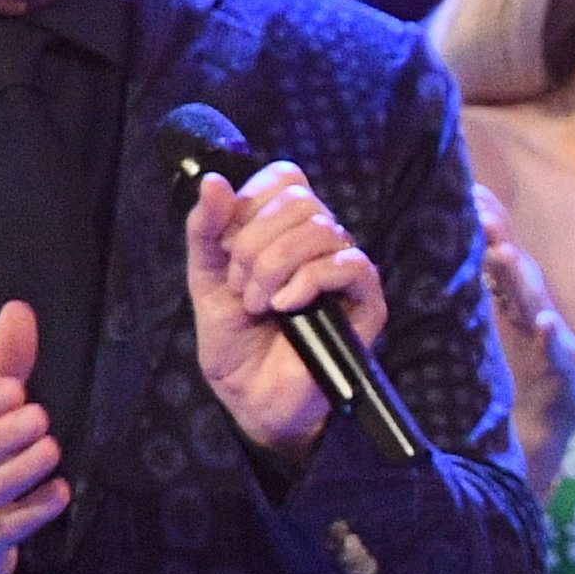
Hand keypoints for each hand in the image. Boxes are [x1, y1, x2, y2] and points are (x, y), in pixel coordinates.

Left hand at [184, 159, 390, 459]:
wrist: (250, 395)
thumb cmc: (233, 338)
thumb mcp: (206, 277)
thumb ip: (206, 229)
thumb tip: (213, 181)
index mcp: (286, 228)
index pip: (286, 178)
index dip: (253, 202)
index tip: (228, 246)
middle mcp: (322, 242)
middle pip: (301, 201)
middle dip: (256, 243)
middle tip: (240, 286)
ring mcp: (347, 270)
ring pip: (322, 230)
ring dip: (276, 266)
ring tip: (259, 303)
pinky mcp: (368, 302)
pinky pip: (347, 265)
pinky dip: (308, 281)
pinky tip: (286, 307)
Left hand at [468, 180, 574, 492]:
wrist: (530, 451)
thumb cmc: (500, 394)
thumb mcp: (475, 347)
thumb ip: (460, 306)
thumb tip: (415, 262)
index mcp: (510, 310)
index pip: (497, 257)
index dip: (484, 223)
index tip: (463, 191)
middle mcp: (534, 320)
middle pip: (517, 273)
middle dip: (500, 240)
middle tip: (478, 213)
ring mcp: (554, 349)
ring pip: (537, 307)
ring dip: (521, 281)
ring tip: (505, 256)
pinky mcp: (571, 383)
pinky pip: (562, 361)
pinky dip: (553, 344)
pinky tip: (545, 328)